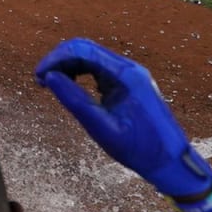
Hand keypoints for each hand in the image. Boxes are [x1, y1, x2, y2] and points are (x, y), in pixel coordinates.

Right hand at [35, 38, 211, 198]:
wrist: (173, 162)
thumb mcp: (102, 129)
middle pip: (85, 49)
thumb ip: (75, 101)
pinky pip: (99, 69)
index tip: (38, 77)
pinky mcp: (130, 84)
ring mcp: (131, 76)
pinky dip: (80, 73)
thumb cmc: (140, 150)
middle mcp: (129, 69)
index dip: (55, 59)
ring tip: (51, 84)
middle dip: (59, 60)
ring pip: (91, 57)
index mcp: (126, 76)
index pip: (82, 50)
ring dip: (68, 66)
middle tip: (40, 81)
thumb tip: (49, 77)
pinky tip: (70, 88)